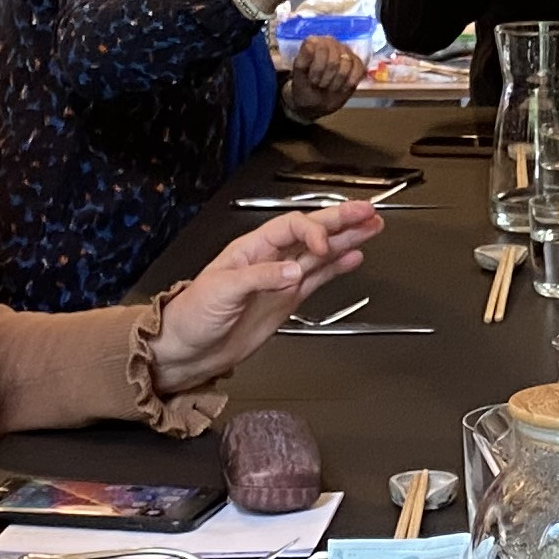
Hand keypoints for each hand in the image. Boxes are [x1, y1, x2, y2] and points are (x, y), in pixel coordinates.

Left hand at [152, 203, 383, 392]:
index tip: (323, 248)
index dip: (313, 233)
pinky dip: (337, 268)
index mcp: (252, 249)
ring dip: (347, 240)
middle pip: (312, 232)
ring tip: (371, 226)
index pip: (292, 228)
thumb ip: (259, 278)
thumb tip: (292, 271)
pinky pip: (318, 278)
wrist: (187, 347)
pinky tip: (353, 258)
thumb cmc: (191, 314)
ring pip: (321, 253)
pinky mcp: (287, 300)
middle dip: (341, 220)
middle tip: (367, 210)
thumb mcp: (221, 290)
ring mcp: (281, 280)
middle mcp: (270, 260)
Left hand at [276, 36, 363, 118]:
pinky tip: (341, 88)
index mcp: (314, 42)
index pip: (320, 48)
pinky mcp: (357, 63)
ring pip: (347, 65)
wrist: (314, 102)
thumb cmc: (305, 88)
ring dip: (337, 82)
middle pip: (333, 60)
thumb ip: (302, 60)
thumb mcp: (298, 77)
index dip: (317, 69)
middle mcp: (331, 42)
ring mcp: (346, 52)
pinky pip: (359, 71)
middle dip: (326, 79)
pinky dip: (349, 83)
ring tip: (329, 87)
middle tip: (320, 86)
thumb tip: (310, 44)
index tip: (312, 81)